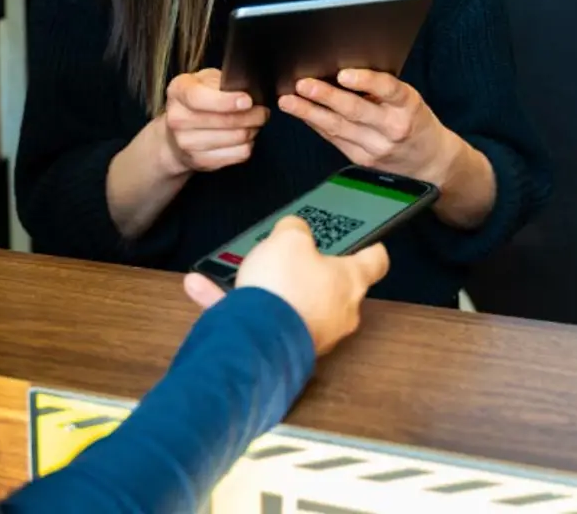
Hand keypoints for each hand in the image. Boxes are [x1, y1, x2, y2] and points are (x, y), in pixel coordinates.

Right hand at [157, 69, 267, 175]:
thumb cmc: (198, 100)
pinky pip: (239, 154)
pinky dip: (248, 144)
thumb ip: (223, 81)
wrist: (176, 133)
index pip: (199, 98)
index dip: (227, 101)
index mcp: (178, 91)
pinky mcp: (201, 161)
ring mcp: (186, 143)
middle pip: (225, 121)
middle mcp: (177, 118)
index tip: (248, 101)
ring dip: (252, 129)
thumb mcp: (205, 80)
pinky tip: (244, 137)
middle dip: (253, 115)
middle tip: (262, 111)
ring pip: (237, 138)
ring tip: (253, 122)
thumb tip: (247, 91)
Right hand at [184, 216, 389, 355]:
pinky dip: (233, 303)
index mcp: (350, 281)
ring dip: (266, 285)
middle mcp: (337, 312)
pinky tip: (201, 286)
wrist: (258, 339)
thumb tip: (293, 230)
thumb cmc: (285, 289)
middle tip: (292, 251)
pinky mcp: (283, 346)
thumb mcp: (289, 239)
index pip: (375, 262)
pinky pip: (258, 318)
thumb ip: (294, 229)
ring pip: (290, 301)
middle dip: (310, 268)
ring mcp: (311, 332)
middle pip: (330, 284)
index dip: (371, 247)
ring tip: (239, 267)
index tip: (369, 240)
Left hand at [278, 69, 463, 185]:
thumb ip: (381, 89)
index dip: (365, 81)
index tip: (343, 74)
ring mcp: (376, 147)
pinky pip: (334, 139)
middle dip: (325, 96)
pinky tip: (302, 114)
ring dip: (310, 113)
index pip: (388, 90)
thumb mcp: (409, 100)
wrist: (431, 163)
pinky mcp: (362, 160)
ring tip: (289, 101)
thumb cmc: (416, 122)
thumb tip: (341, 70)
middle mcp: (393, 128)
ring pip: (338, 128)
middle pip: (356, 111)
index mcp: (408, 105)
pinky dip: (316, 125)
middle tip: (303, 84)